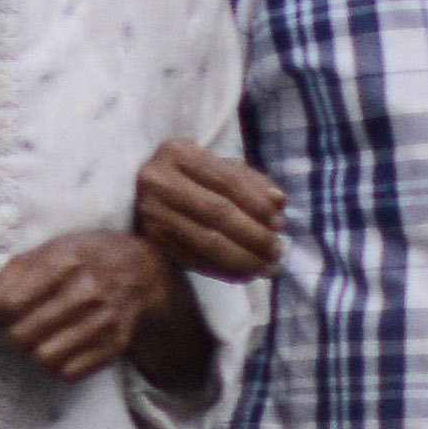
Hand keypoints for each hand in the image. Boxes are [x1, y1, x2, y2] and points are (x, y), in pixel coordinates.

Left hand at [0, 228, 176, 380]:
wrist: (142, 268)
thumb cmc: (81, 258)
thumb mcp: (40, 256)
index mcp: (63, 265)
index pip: (8, 303)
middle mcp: (85, 294)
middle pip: (22, 335)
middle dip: (4, 336)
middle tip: (5, 329)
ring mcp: (103, 322)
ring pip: (43, 359)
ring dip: (27, 353)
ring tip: (31, 338)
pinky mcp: (114, 346)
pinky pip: (68, 373)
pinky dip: (53, 366)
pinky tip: (54, 347)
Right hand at [127, 140, 282, 284]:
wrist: (148, 194)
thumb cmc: (193, 177)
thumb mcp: (220, 168)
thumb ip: (252, 182)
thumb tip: (279, 202)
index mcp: (178, 153)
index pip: (227, 181)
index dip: (258, 204)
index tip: (280, 223)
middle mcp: (158, 181)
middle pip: (217, 212)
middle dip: (254, 235)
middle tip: (277, 250)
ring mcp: (151, 213)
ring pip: (207, 241)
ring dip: (244, 258)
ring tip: (267, 267)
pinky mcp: (151, 240)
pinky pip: (194, 260)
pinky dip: (224, 271)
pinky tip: (245, 275)